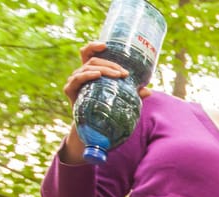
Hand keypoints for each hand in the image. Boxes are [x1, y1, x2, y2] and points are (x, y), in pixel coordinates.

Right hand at [61, 42, 152, 162]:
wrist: (93, 130)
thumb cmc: (107, 111)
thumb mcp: (121, 100)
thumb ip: (133, 94)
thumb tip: (149, 91)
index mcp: (91, 72)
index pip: (88, 53)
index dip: (94, 46)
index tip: (105, 44)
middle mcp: (81, 74)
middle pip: (92, 60)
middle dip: (110, 64)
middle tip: (124, 73)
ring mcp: (74, 82)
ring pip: (87, 68)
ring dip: (104, 69)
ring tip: (118, 75)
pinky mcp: (70, 91)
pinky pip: (77, 79)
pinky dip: (88, 75)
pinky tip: (97, 75)